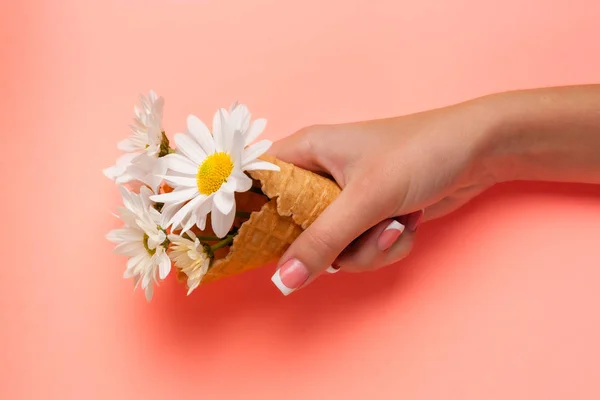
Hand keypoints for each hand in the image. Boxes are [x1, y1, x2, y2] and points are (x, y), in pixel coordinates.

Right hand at [268, 96, 500, 294]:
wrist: (478, 153)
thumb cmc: (419, 154)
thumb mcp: (366, 199)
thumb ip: (322, 241)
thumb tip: (283, 280)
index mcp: (305, 152)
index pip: (256, 185)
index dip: (250, 215)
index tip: (254, 243)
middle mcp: (319, 175)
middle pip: (295, 230)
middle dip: (333, 244)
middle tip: (357, 231)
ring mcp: (344, 199)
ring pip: (332, 248)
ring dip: (367, 249)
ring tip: (394, 224)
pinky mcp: (368, 216)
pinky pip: (359, 249)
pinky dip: (385, 245)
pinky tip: (406, 224)